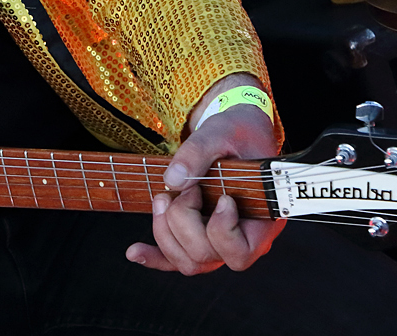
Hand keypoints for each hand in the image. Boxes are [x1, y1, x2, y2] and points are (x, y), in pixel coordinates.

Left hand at [126, 74, 284, 274]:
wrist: (235, 134)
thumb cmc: (237, 134)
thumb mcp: (220, 133)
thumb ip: (198, 153)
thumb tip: (172, 180)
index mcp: (262, 220)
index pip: (240, 252)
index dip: (222, 228)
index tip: (223, 196)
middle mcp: (244, 239)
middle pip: (206, 255)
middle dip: (184, 219)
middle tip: (187, 187)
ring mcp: (221, 242)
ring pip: (189, 263)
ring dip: (166, 232)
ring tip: (162, 198)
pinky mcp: (200, 237)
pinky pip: (176, 260)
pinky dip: (154, 258)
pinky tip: (134, 251)